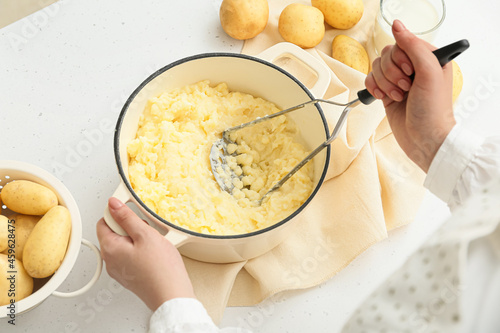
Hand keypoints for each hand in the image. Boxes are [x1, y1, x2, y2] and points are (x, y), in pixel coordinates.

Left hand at [96, 197, 194, 310]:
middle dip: (130, 228)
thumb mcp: (145, 234)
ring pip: (124, 244)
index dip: (118, 214)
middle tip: (146, 233)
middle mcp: (110, 261)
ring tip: (153, 245)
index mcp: (110, 249)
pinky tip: (154, 254)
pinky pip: (130, 256)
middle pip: (114, 233)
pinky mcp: (129, 276)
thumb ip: (127, 217)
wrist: (171, 295)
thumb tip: (113, 204)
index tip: (132, 215)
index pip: (103, 222)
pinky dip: (140, 251)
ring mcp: (119, 270)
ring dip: (137, 239)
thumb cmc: (160, 269)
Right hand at [365, 20, 454, 171]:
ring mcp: (398, 80)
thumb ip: (413, 46)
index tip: (410, 73)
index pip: (402, 43)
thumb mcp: (429, 73)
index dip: (401, 58)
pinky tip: (383, 98)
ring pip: (377, 67)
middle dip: (392, 74)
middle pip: (386, 55)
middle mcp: (412, 67)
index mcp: (428, 58)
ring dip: (384, 83)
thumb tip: (397, 26)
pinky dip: (373, 89)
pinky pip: (370, 80)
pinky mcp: (386, 92)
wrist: (424, 139)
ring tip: (398, 97)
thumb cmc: (433, 110)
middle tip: (405, 88)